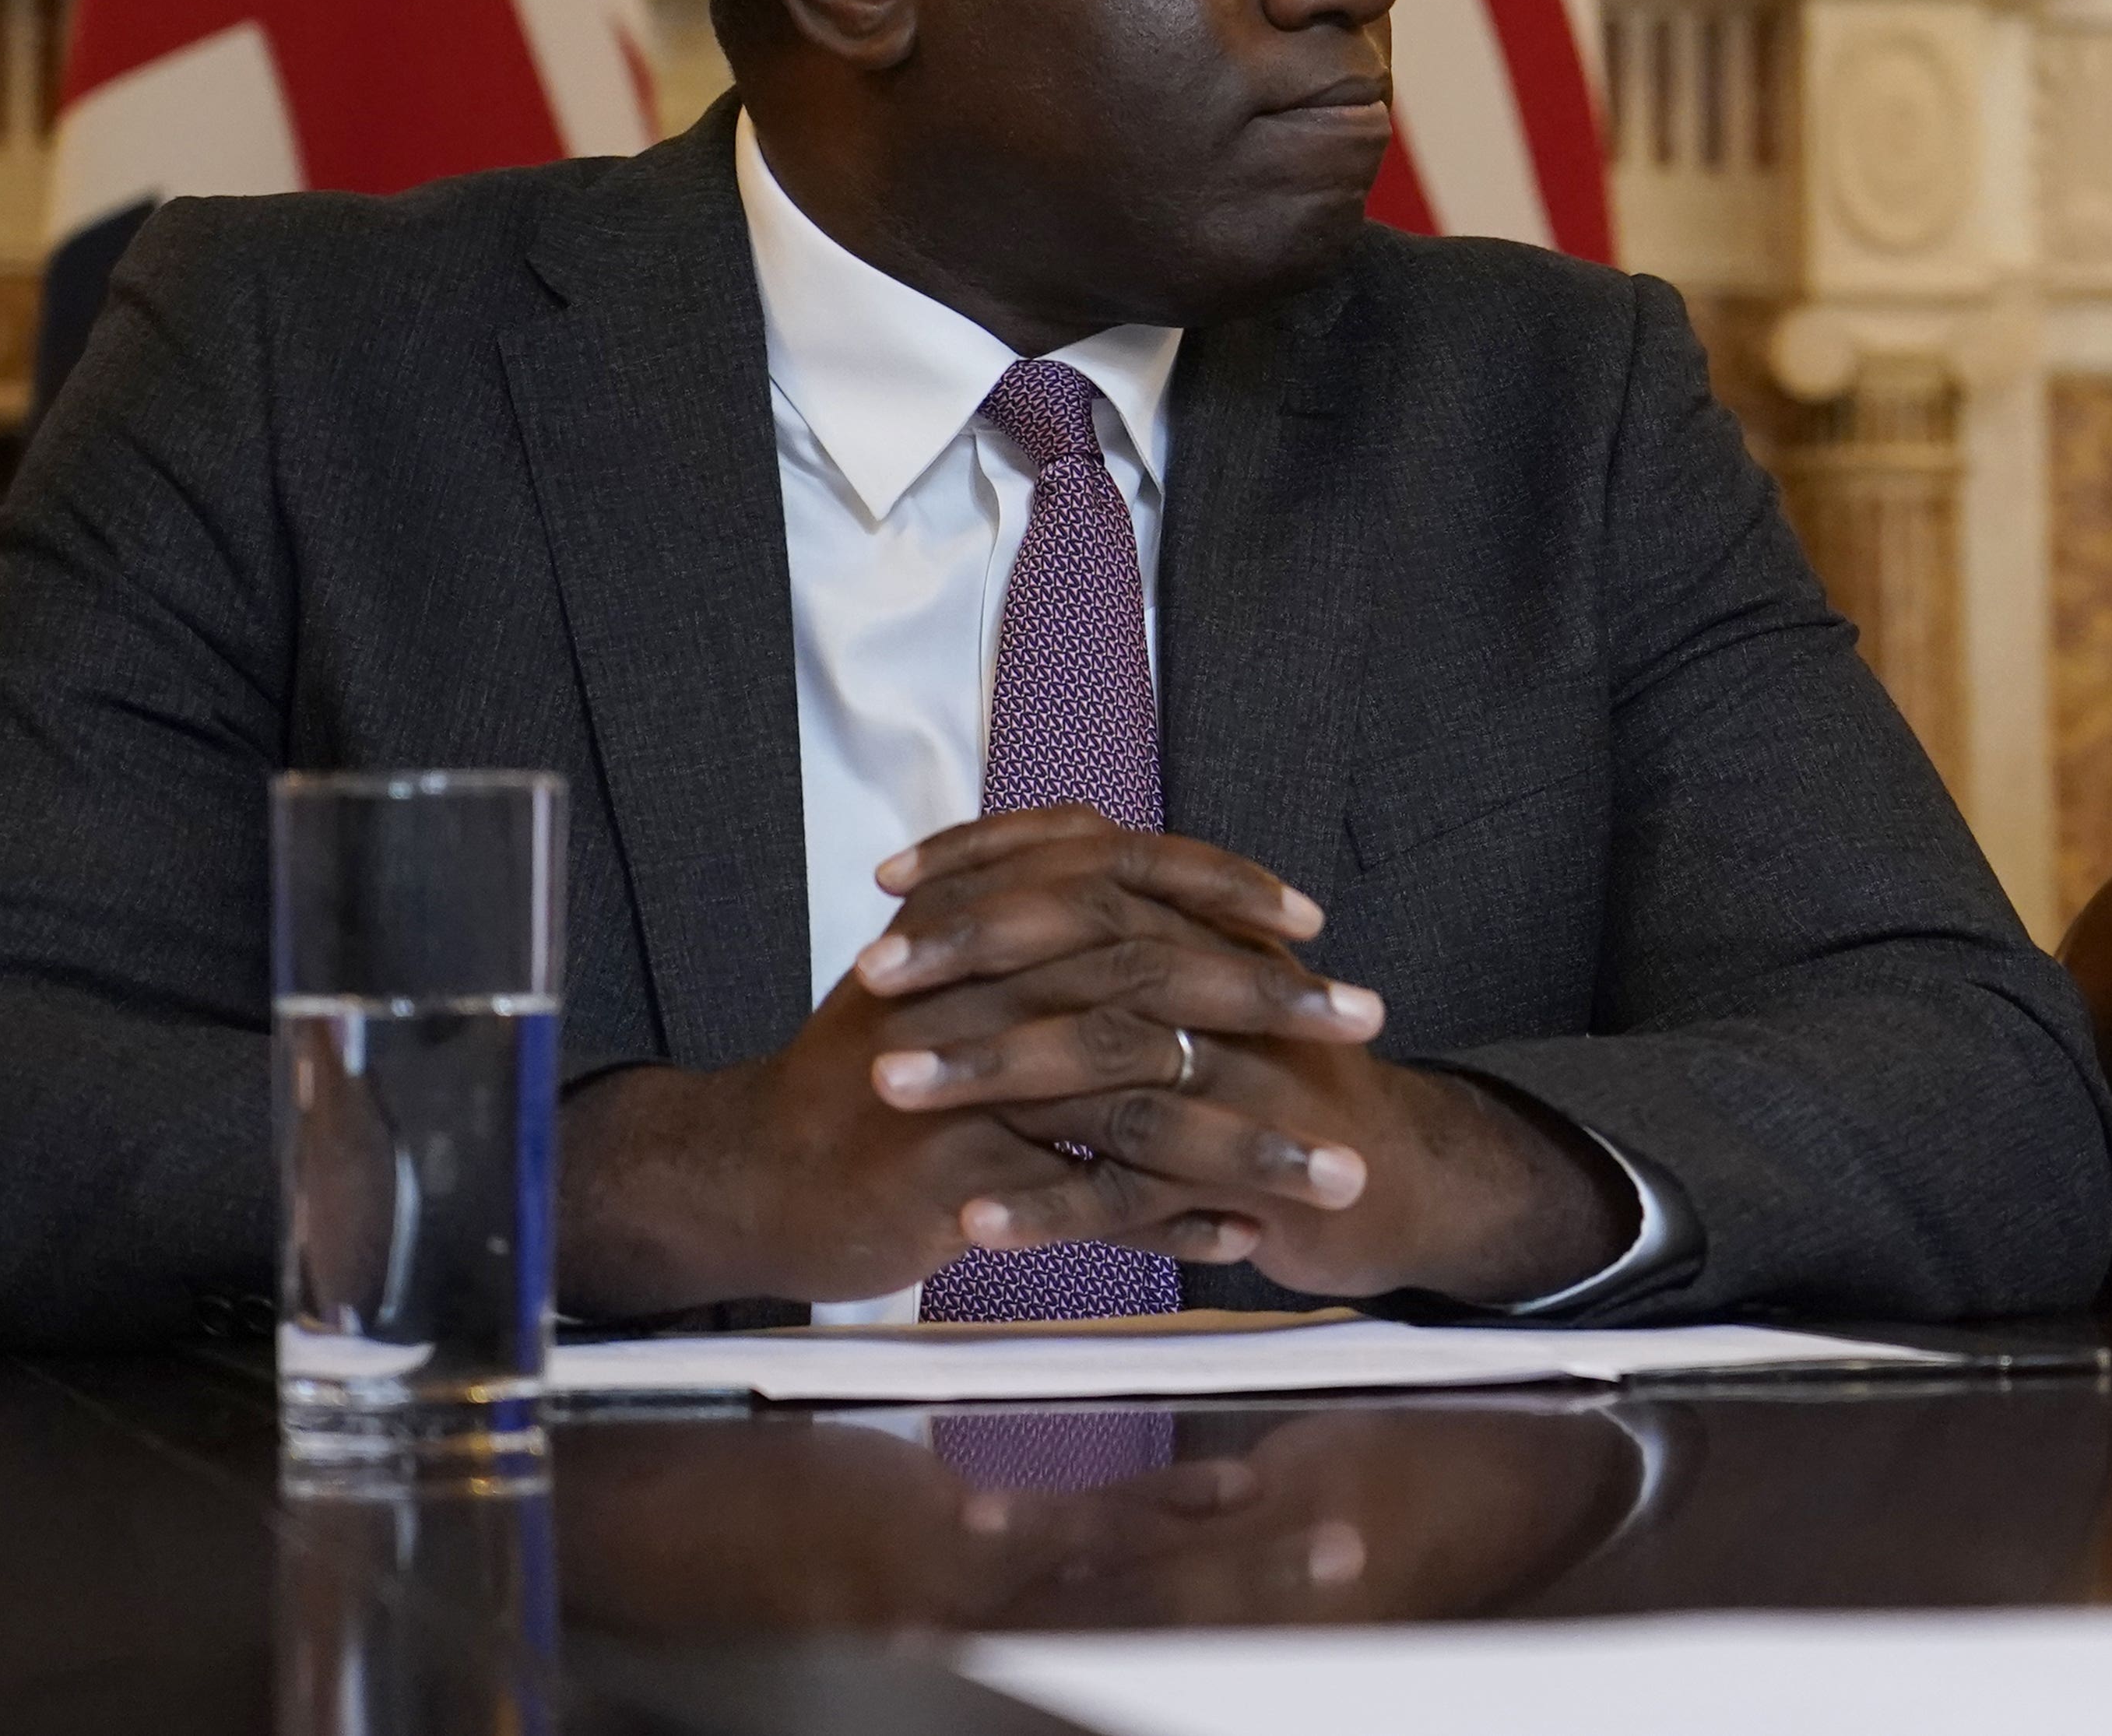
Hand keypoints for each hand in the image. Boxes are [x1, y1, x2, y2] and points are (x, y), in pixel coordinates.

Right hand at [558, 806, 1381, 1314]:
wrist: (745, 1177)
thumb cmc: (863, 1085)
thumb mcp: (943, 981)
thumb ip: (1033, 934)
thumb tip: (1146, 894)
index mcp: (976, 923)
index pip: (1121, 873)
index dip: (1221, 888)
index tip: (1310, 922)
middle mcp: (970, 982)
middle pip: (1149, 975)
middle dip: (1271, 1004)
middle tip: (1366, 1023)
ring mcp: (960, 1077)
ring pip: (1135, 1097)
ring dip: (1248, 1141)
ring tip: (1335, 1175)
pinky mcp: (947, 1170)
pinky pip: (1086, 1195)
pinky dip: (1173, 1219)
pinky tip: (1242, 1238)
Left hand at [858, 806, 1631, 1305]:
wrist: (1397, 1184)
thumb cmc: (1277, 1091)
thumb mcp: (1210, 997)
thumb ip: (1131, 947)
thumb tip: (1018, 886)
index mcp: (1215, 939)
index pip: (1096, 872)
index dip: (995, 870)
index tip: (893, 884)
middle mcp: (1235, 991)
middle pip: (1094, 950)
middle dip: (974, 959)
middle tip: (872, 976)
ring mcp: (1246, 1082)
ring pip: (1107, 1061)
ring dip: (993, 1073)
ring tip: (893, 1089)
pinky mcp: (1250, 1177)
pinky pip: (1138, 1190)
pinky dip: (1055, 1206)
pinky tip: (976, 1225)